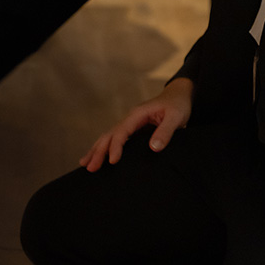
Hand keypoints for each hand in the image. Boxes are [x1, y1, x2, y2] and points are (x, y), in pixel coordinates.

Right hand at [79, 78, 193, 171]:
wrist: (179, 95)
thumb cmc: (178, 105)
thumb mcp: (176, 117)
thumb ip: (165, 132)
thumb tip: (153, 148)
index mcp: (138, 114)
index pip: (122, 131)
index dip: (116, 147)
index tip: (113, 161)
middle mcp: (130, 118)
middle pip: (110, 134)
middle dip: (99, 150)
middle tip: (91, 168)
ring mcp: (130, 123)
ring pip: (109, 136)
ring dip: (97, 149)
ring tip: (85, 164)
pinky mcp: (133, 129)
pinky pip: (116, 138)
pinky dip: (105, 147)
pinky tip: (98, 157)